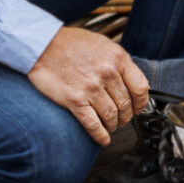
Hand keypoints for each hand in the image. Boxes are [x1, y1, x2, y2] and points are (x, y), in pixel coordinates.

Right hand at [29, 27, 150, 145]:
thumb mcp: (103, 44)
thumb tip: (130, 80)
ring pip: (111, 116)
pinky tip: (103, 139)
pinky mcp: (74, 100)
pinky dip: (100, 135)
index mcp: (118, 58)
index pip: (140, 88)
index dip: (141, 103)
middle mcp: (107, 74)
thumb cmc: (71, 43)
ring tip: (111, 127)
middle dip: (126, 117)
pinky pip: (92, 124)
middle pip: (126, 105)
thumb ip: (118, 61)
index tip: (138, 108)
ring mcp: (91, 88)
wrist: (42, 45)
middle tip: (122, 120)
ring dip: (114, 125)